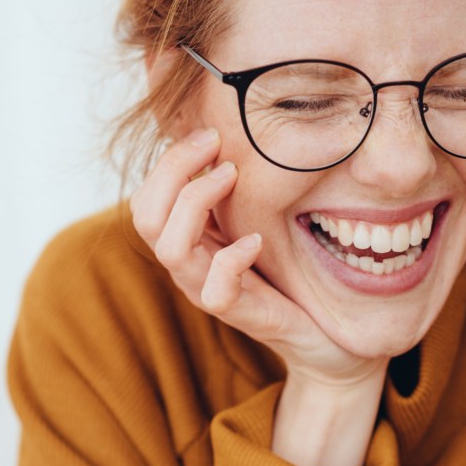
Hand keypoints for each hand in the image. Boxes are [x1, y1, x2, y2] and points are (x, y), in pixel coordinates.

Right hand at [129, 128, 384, 385]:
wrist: (320, 333)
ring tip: (231, 176)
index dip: (169, 162)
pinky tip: (257, 240)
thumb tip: (229, 131)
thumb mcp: (251, 221)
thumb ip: (231, 191)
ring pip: (170, 249)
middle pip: (146, 218)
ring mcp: (207, 290)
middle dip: (174, 170)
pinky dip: (233, 258)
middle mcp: (187, 266)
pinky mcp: (237, 313)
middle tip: (216, 145)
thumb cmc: (285, 271)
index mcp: (185, 240)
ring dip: (196, 202)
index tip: (210, 133)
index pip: (145, 200)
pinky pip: (215, 290)